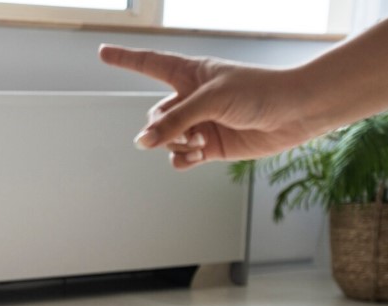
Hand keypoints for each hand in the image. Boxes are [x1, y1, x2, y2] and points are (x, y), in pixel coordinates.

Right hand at [98, 45, 316, 169]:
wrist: (295, 113)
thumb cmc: (259, 92)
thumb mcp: (211, 100)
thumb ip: (175, 121)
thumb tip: (143, 142)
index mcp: (189, 74)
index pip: (148, 64)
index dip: (125, 59)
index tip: (103, 52)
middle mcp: (191, 98)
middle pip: (154, 116)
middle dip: (163, 128)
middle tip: (186, 132)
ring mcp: (199, 123)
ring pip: (165, 139)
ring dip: (176, 145)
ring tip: (200, 142)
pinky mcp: (209, 146)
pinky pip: (179, 158)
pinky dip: (183, 159)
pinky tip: (198, 155)